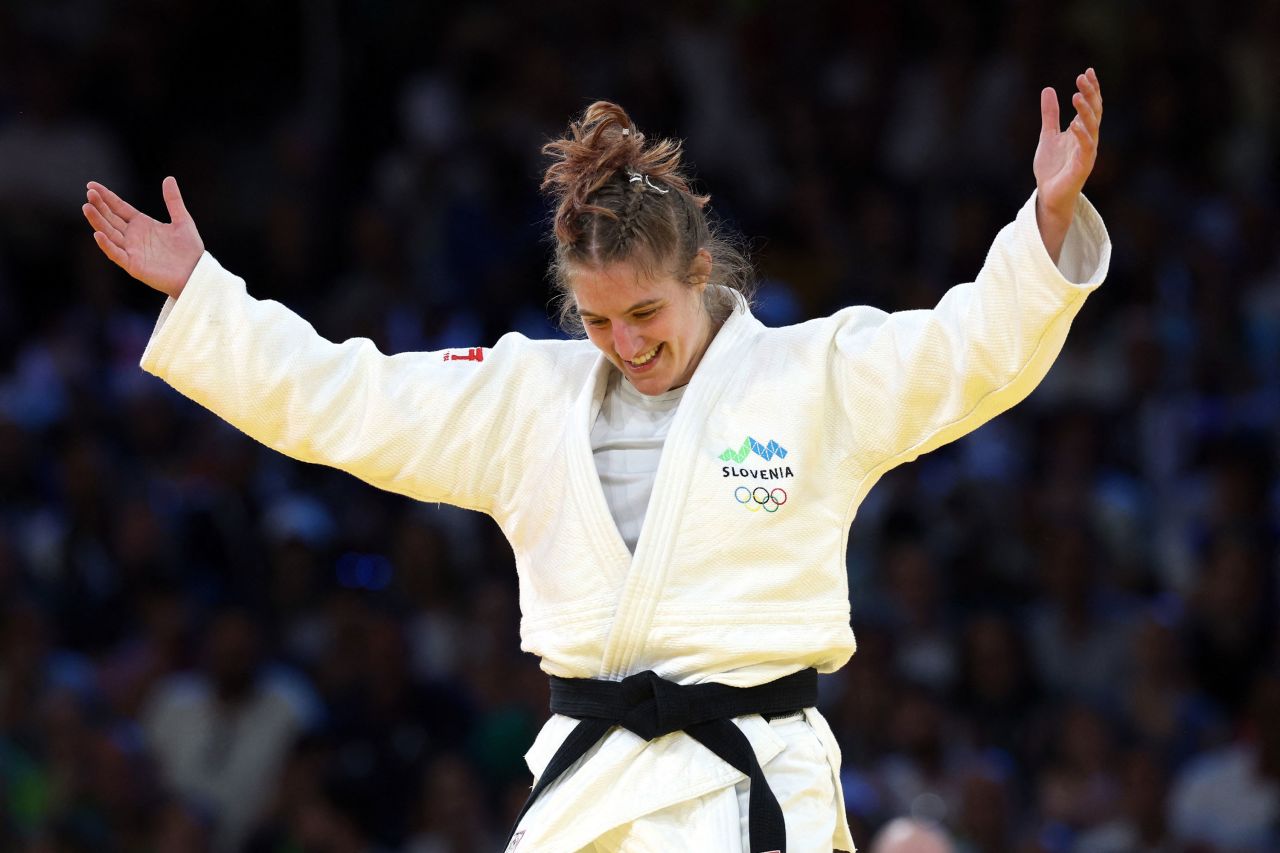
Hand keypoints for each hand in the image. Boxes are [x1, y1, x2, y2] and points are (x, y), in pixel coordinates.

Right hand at [82, 177, 204, 298]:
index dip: (106, 196)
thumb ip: (173, 201)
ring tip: (87, 207)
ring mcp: (131, 250)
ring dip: (98, 221)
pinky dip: (107, 245)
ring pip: (109, 234)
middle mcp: (133, 236)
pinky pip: (116, 254)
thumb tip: (169, 178)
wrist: (197, 273)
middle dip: (99, 206)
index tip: (91, 185)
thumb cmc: (190, 249)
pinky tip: (99, 234)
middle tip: (89, 193)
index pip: (119, 207)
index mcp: (142, 224)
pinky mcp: (133, 265)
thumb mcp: (183, 221)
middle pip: (111, 218)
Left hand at [1033, 68, 1102, 260]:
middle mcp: (1089, 140)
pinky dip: (1082, 136)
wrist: (1049, 195)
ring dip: (1086, 111)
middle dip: (1090, 94)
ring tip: (1076, 96)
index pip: (1091, 106)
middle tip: (1082, 78)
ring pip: (1092, 128)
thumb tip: (1049, 89)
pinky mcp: (1082, 167)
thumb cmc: (1052, 167)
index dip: (1091, 89)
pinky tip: (1074, 124)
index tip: (1087, 71)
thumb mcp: (1048, 135)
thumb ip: (1050, 114)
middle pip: (1094, 112)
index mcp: (1082, 131)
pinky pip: (1086, 149)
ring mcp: (1087, 153)